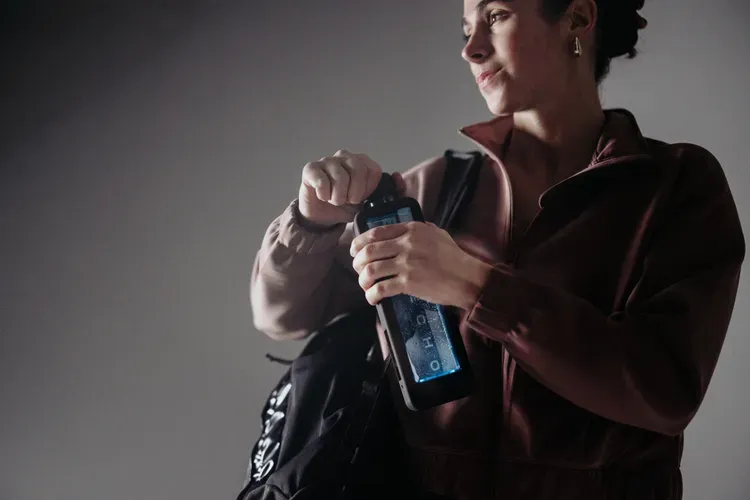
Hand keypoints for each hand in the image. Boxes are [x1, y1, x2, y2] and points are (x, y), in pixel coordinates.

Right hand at [297, 149, 405, 227]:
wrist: (322, 217)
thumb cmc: (347, 207)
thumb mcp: (370, 204)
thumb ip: (391, 192)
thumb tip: (398, 177)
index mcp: (362, 162)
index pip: (373, 170)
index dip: (367, 189)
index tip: (361, 198)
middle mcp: (345, 156)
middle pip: (358, 169)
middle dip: (354, 193)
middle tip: (347, 201)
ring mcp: (327, 161)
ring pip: (340, 176)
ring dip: (338, 196)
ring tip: (335, 201)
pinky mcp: (311, 169)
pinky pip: (322, 180)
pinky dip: (324, 194)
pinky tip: (323, 197)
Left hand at [349, 221, 491, 308]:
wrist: (468, 278)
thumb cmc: (454, 258)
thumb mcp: (437, 233)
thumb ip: (418, 229)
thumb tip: (401, 230)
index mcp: (412, 229)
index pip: (376, 232)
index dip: (359, 242)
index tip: (354, 250)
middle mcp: (407, 244)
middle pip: (369, 251)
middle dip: (358, 262)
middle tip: (358, 270)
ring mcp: (407, 263)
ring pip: (371, 269)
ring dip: (363, 279)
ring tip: (365, 285)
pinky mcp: (409, 282)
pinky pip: (381, 288)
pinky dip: (372, 295)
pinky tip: (373, 298)